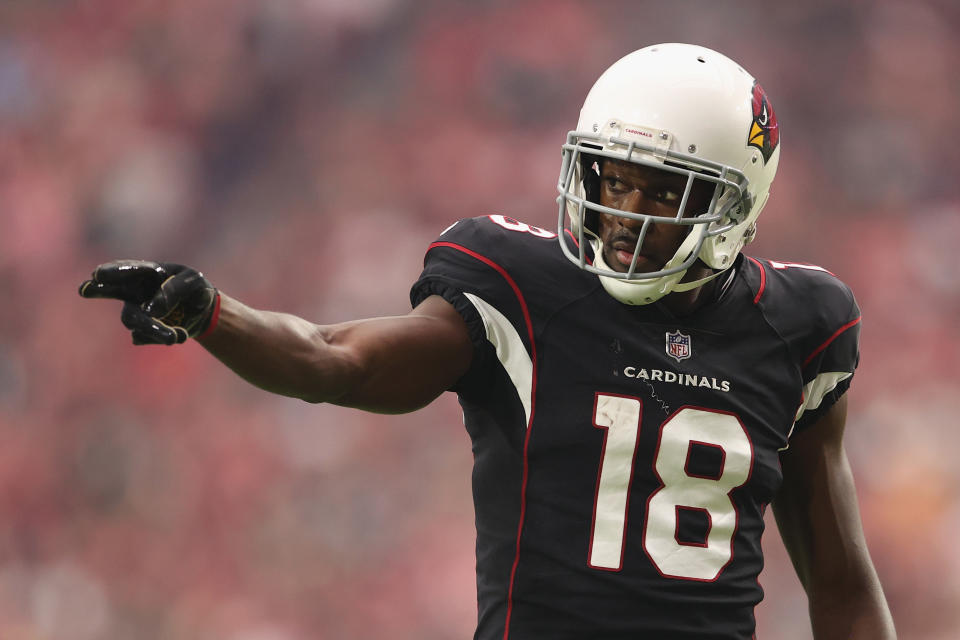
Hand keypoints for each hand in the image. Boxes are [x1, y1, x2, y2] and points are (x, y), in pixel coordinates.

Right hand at [79, 260, 218, 344]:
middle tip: (85, 289)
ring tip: (175, 336)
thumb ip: (176, 289)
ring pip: (133, 321)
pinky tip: (181, 334)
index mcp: (148, 273)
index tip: (98, 274)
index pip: (130, 269)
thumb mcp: (194, 282)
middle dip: (99, 289)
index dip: (113, 271)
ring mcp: (137, 311)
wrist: (203, 312)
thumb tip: (152, 310)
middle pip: (112, 291)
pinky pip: (144, 337)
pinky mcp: (142, 331)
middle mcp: (135, 290)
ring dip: (153, 329)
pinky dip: (164, 337)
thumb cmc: (195, 290)